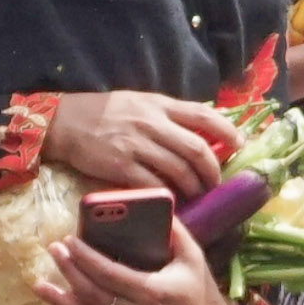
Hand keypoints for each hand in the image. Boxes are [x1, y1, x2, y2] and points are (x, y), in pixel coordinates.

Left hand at [36, 217, 239, 304]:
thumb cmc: (199, 289)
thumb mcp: (193, 257)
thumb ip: (175, 231)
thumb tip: (155, 204)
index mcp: (153, 291)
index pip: (109, 273)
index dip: (85, 257)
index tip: (70, 240)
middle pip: (92, 293)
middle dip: (69, 270)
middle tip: (54, 250)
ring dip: (60, 301)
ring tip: (39, 284)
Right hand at [43, 89, 237, 198]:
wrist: (64, 122)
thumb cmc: (104, 113)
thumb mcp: (140, 102)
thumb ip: (167, 114)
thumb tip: (199, 129)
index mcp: (159, 105)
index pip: (202, 114)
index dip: (226, 130)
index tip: (239, 144)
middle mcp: (152, 123)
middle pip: (196, 148)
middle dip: (212, 170)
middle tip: (215, 183)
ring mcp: (137, 145)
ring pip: (179, 170)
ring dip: (194, 186)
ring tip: (197, 195)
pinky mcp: (121, 166)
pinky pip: (153, 185)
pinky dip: (168, 196)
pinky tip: (173, 202)